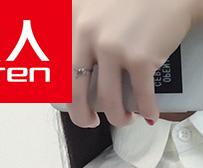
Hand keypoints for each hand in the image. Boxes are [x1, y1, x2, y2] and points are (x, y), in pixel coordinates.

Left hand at [70, 0, 199, 128]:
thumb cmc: (135, 0)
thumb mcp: (93, 6)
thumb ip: (77, 28)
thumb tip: (69, 65)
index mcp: (71, 18)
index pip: (52, 65)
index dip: (58, 93)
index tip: (69, 103)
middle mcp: (87, 31)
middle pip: (74, 90)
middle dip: (81, 116)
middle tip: (90, 122)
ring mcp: (113, 46)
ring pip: (108, 101)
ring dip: (118, 118)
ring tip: (125, 118)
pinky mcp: (140, 58)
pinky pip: (141, 98)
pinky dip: (147, 111)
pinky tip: (150, 115)